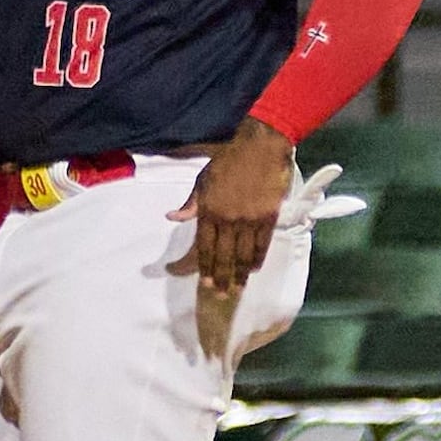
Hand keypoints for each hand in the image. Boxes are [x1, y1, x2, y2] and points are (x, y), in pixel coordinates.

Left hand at [189, 119, 297, 303]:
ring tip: (238, 289)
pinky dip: (258, 259)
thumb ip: (191, 202)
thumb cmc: (228, 158)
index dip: (203, 267)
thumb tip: (172, 217)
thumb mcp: (203, 178)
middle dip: (221, 278)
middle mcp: (228, 219)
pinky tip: (254, 269)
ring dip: (240, 275)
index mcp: (209, 210)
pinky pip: (262, 244)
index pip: (203, 247)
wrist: (261, 145)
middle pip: (223, 256)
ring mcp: (249, 220)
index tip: (204, 283)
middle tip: (221, 295)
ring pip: (244, 255)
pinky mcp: (268, 217)